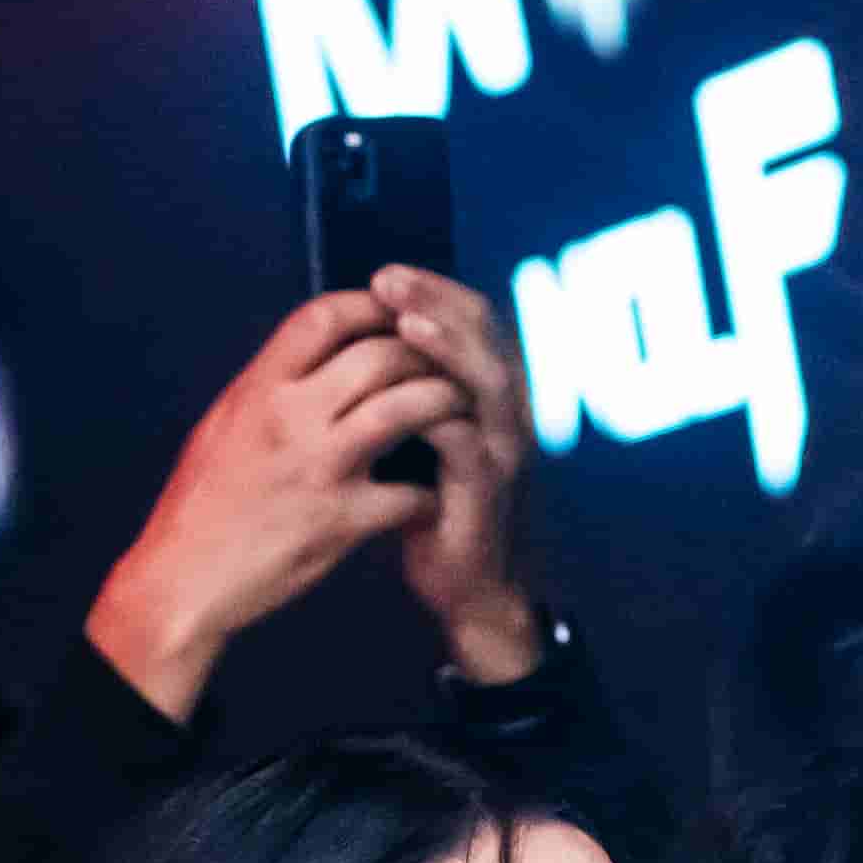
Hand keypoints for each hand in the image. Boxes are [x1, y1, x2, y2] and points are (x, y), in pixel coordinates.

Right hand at [81, 295, 470, 719]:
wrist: (182, 578)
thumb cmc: (201, 502)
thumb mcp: (223, 424)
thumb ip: (270, 385)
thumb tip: (311, 352)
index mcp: (258, 388)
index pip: (324, 317)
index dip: (371, 305)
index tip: (396, 311)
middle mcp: (290, 418)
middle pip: (379, 355)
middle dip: (422, 352)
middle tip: (445, 361)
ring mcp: (320, 468)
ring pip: (406, 409)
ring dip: (444, 402)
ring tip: (461, 406)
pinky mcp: (342, 522)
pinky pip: (409, 494)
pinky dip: (430, 491)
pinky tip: (435, 493)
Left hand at [365, 266, 543, 682]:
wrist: (465, 588)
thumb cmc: (430, 509)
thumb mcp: (417, 439)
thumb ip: (403, 391)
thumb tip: (357, 338)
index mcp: (487, 393)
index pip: (471, 319)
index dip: (434, 291)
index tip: (385, 274)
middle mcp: (505, 413)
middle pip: (484, 335)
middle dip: (435, 301)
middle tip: (388, 278)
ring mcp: (503, 452)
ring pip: (487, 382)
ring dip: (446, 347)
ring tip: (405, 321)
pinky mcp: (488, 493)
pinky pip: (469, 444)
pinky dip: (441, 418)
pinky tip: (406, 399)